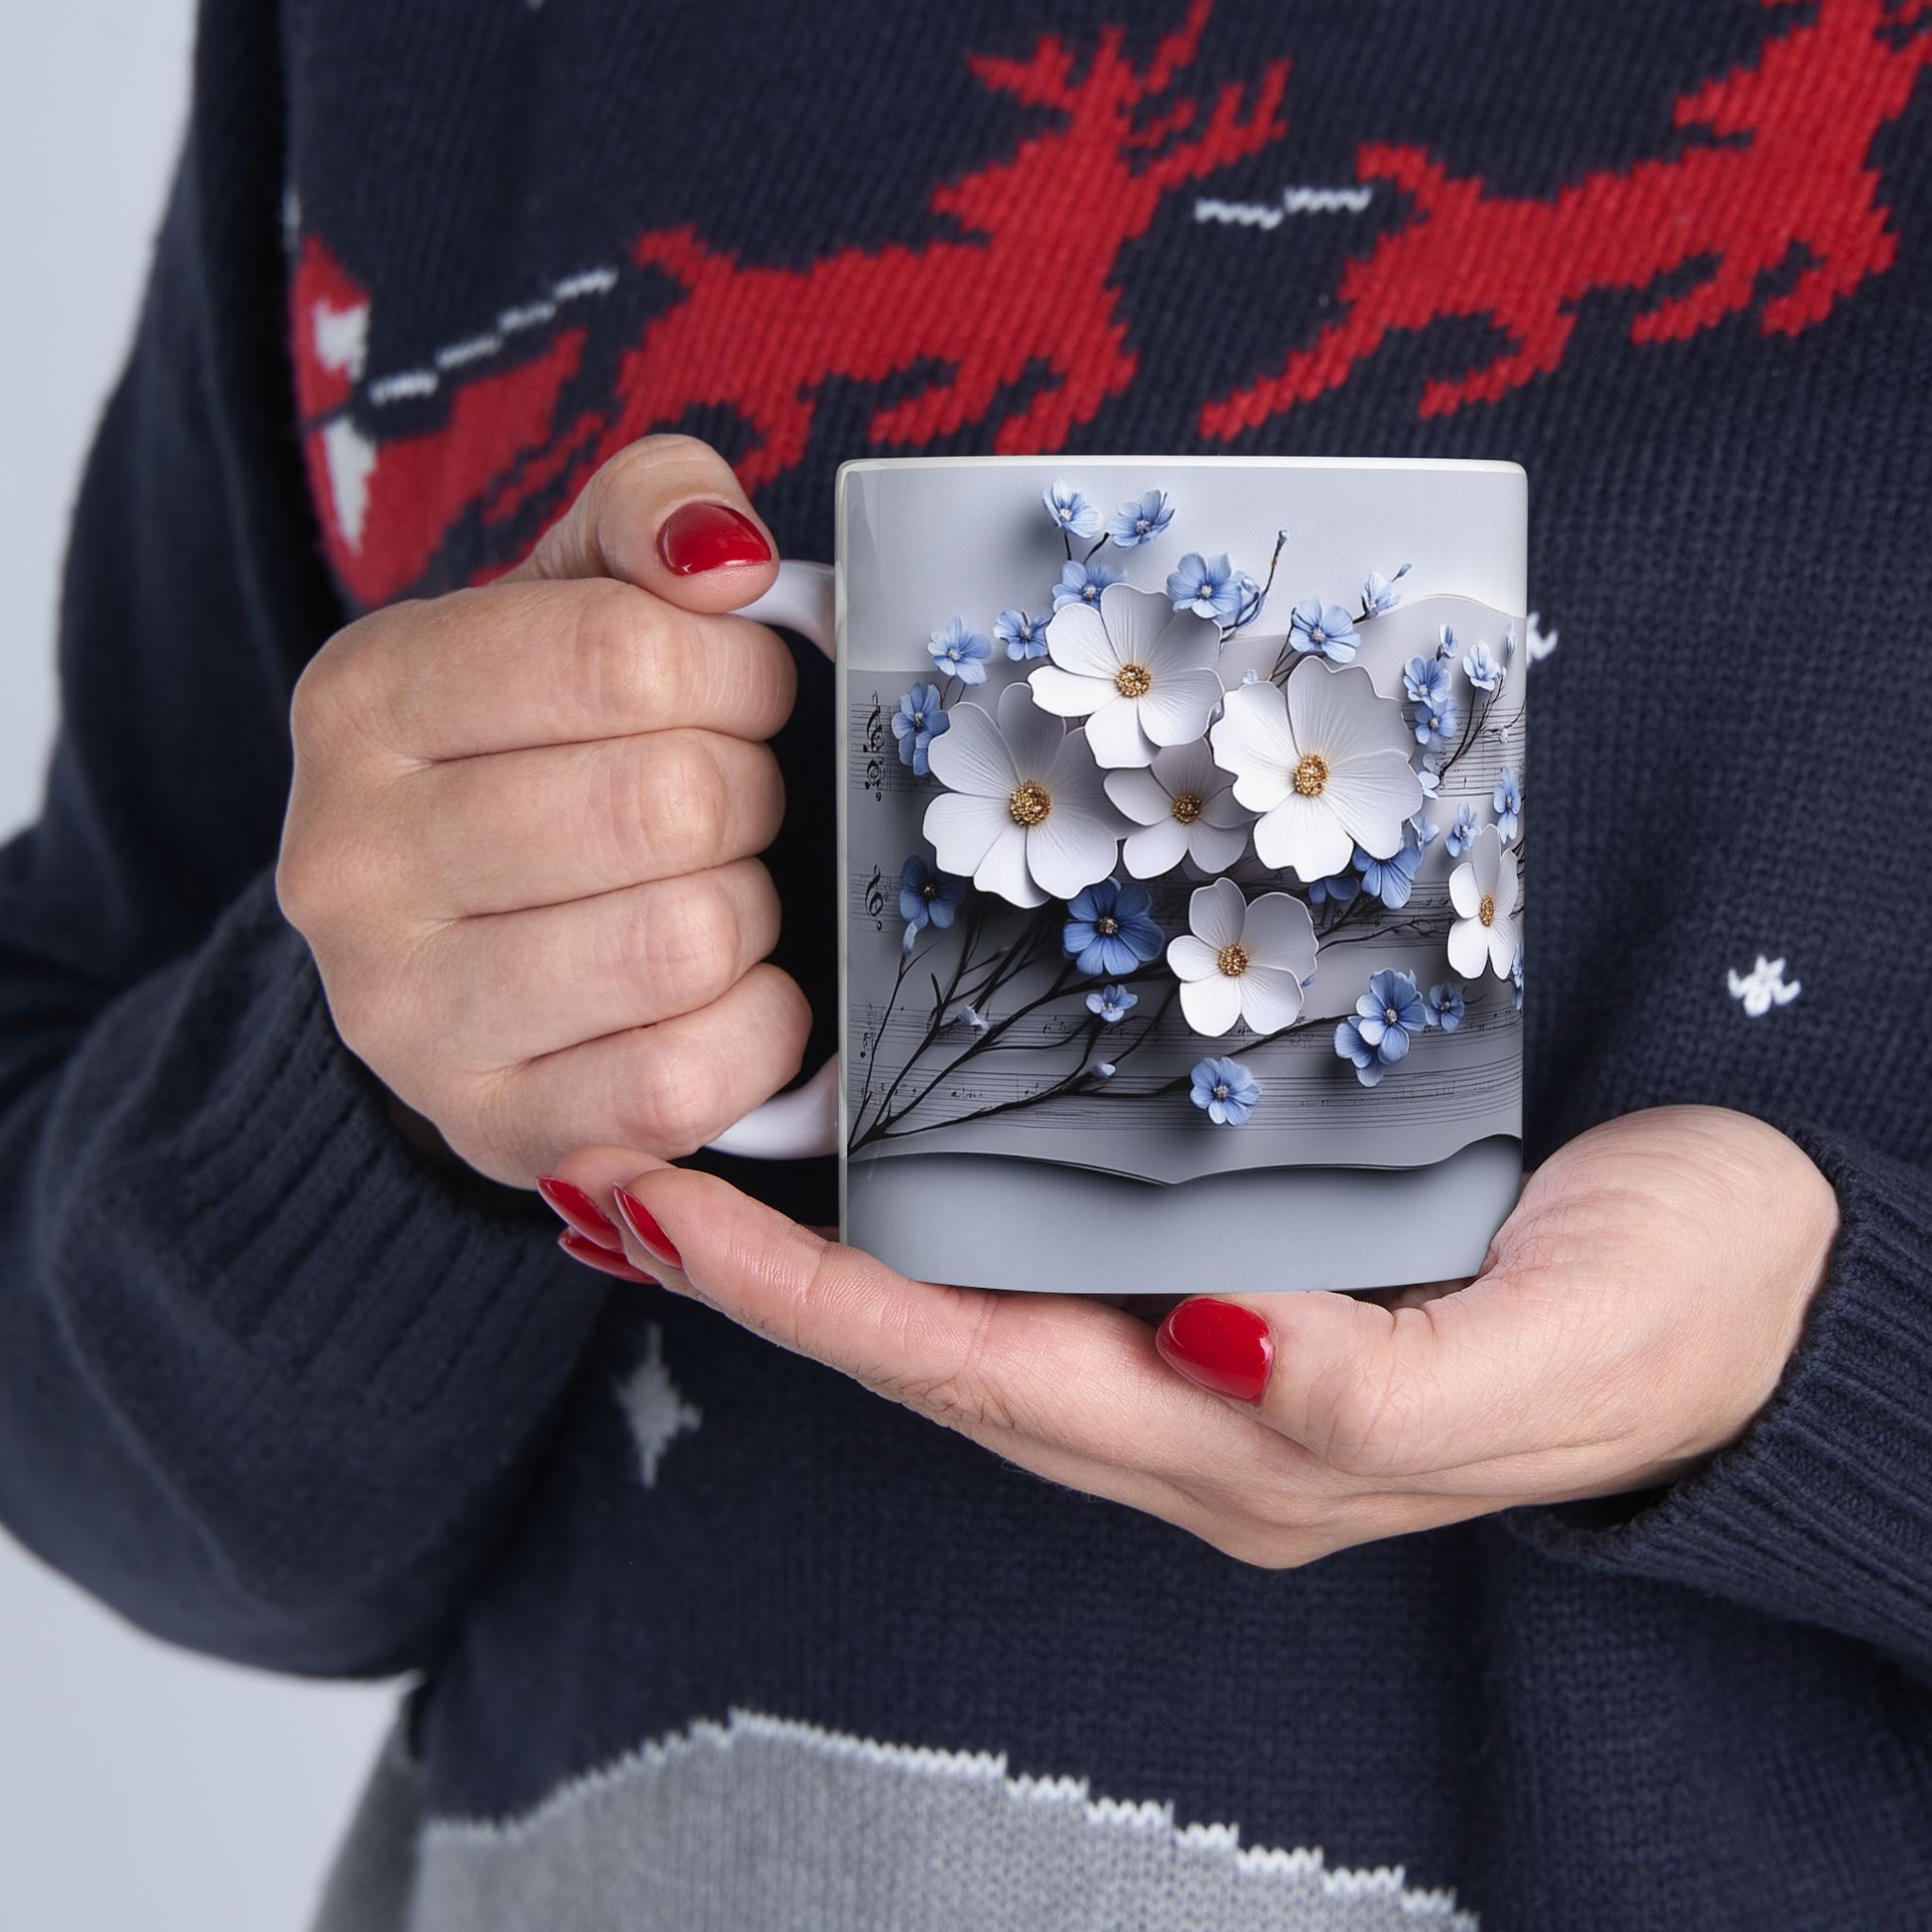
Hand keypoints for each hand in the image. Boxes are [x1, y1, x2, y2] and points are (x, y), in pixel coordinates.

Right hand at [277, 436, 808, 1185]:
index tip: (743, 694)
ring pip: (686, 941)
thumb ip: (651, 515)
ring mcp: (405, 1016)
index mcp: (364, 698)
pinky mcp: (493, 1129)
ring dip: (750, 911)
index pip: (623, 654)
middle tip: (729, 804)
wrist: (456, 946)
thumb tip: (726, 557)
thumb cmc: (540, 754)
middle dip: (748, 794)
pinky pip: (688, 1080)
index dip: (738, 673)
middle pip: (668, 803)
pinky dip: (758, 1029)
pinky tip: (729, 993)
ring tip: (713, 893)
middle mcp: (349, 862)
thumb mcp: (572, 597)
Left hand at [544, 1107, 1838, 1564]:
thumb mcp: (1560, 1351)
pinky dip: (930, 1215)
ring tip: (687, 1165)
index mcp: (1250, 1443)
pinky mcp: (1241, 1271)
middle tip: (612, 1171)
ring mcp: (1210, 1348)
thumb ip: (1386, 1381)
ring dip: (822, 1253)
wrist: (1767, 1284)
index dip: (811, 1302)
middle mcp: (1197, 1408)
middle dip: (763, 1278)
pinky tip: (874, 1159)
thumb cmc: (1676, 1314)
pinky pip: (1043, 1254)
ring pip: (969, 1309)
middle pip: (932, 1350)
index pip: (979, 1371)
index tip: (663, 1211)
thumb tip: (1216, 1347)